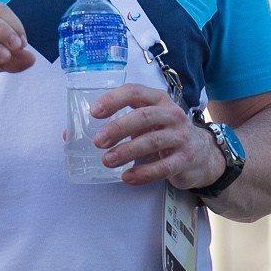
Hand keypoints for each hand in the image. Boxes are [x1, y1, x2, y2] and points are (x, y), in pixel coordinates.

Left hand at [90, 85, 224, 188]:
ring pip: (153, 141)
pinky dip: (144, 173)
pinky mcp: (185, 158)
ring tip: (107, 161)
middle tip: (98, 141)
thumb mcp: (144, 123)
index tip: (94, 112)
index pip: (135, 92)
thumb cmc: (164, 134)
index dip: (114, 100)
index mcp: (158, 99)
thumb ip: (115, 125)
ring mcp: (181, 136)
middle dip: (118, 128)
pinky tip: (127, 177)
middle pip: (144, 116)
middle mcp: (172, 114)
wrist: (202, 153)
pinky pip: (164, 166)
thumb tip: (69, 134)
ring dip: (127, 151)